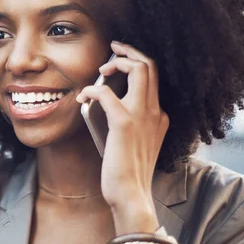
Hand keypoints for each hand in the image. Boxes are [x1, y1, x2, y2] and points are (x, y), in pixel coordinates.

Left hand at [76, 41, 168, 234]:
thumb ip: (132, 124)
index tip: (119, 59)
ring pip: (139, 69)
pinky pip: (106, 94)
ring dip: (117, 63)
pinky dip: (92, 90)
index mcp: (160, 116)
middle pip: (150, 65)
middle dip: (129, 51)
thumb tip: (109, 107)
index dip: (137, 61)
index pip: (154, 77)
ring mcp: (142, 116)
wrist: (130, 194)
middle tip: (112, 49)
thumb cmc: (128, 173)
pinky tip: (83, 97)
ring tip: (101, 69)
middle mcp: (156, 112)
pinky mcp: (124, 124)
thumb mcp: (137, 144)